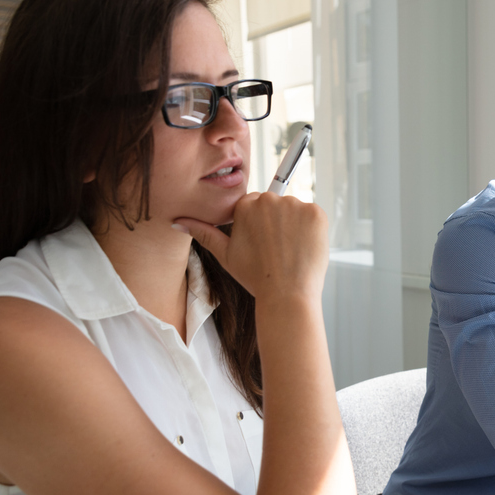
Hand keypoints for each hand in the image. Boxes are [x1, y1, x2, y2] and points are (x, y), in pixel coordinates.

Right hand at [175, 193, 327, 301]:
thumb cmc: (256, 277)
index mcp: (245, 205)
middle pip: (276, 205)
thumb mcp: (225, 254)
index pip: (255, 206)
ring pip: (296, 212)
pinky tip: (304, 248)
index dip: (260, 227)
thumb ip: (203, 233)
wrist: (286, 294)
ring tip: (290, 252)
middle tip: (276, 250)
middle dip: (277, 224)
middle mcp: (269, 199)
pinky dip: (312, 230)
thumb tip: (178, 222)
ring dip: (295, 227)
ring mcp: (295, 205)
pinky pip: (314, 217)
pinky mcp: (317, 213)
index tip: (262, 245)